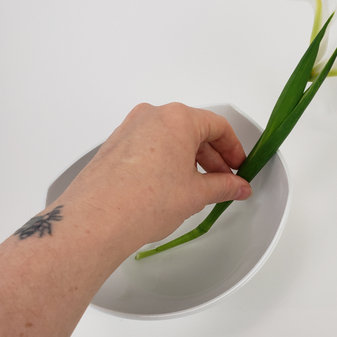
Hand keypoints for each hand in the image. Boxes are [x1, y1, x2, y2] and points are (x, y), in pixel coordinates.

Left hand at [61, 103, 251, 256]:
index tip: (238, 165)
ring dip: (189, 160)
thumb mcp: (196, 194)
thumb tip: (236, 186)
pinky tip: (170, 187)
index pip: (217, 126)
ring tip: (197, 188)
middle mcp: (151, 116)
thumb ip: (223, 186)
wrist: (97, 220)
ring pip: (170, 139)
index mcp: (176, 118)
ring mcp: (130, 130)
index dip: (234, 148)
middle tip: (223, 179)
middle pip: (193, 130)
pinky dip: (166, 162)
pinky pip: (150, 147)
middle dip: (212, 157)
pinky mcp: (115, 146)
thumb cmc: (141, 201)